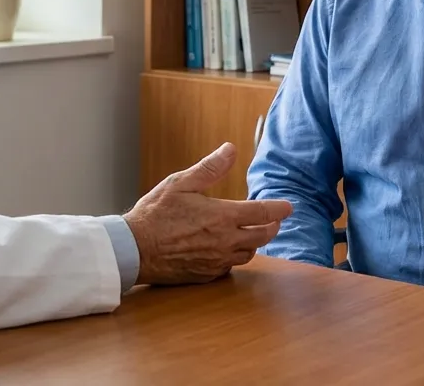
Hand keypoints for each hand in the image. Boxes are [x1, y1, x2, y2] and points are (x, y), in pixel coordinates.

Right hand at [124, 142, 292, 284]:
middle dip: (272, 227)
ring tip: (252, 234)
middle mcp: (226, 241)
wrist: (134, 250)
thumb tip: (230, 149)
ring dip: (254, 243)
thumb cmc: (155, 214)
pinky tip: (226, 250)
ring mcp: (217, 261)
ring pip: (248, 254)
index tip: (289, 206)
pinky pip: (229, 267)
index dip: (279, 208)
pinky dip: (233, 257)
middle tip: (274, 220)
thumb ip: (210, 168)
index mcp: (223, 217)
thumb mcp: (181, 183)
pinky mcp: (207, 274)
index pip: (263, 213)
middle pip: (262, 237)